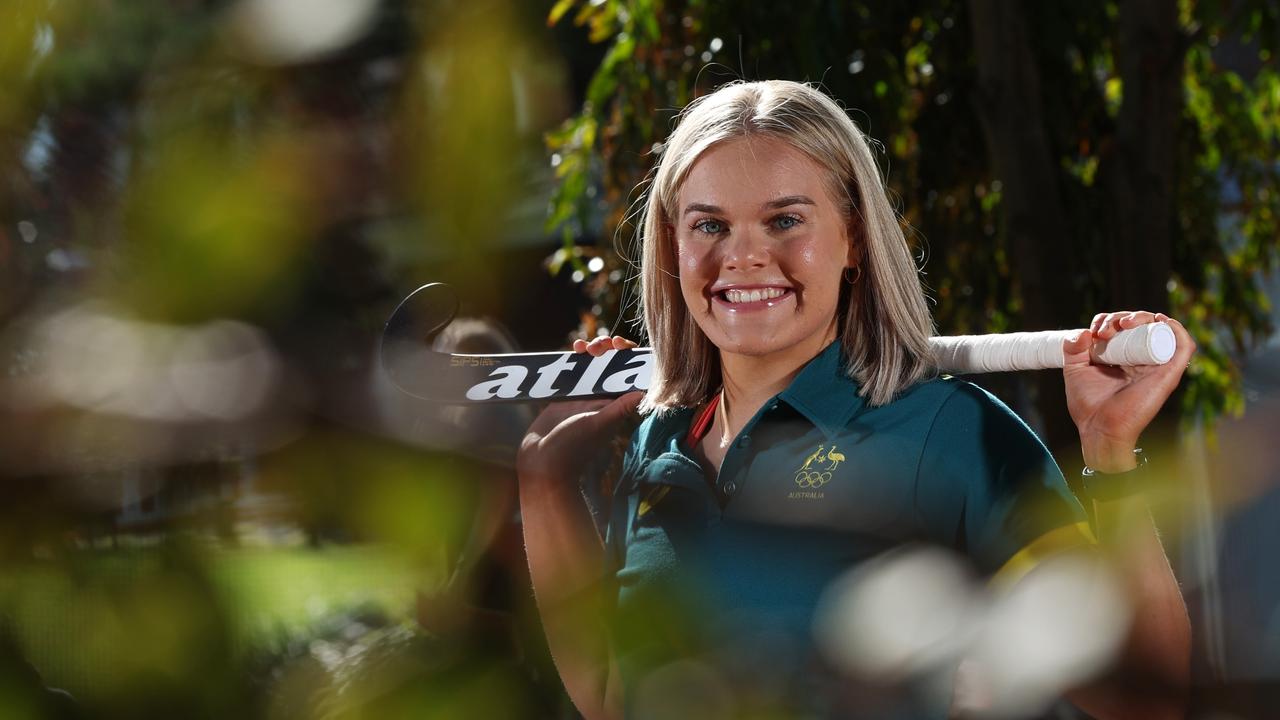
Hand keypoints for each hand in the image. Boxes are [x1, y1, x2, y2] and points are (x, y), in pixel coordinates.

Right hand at [518, 336, 640, 482]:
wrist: (541, 462)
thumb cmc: (571, 448)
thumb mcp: (595, 426)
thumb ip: (617, 410)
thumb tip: (642, 393)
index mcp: (615, 406)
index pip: (630, 377)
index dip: (630, 358)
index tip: (621, 346)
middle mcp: (602, 400)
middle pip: (613, 366)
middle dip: (609, 349)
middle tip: (600, 346)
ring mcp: (584, 397)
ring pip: (594, 365)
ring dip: (592, 351)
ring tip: (583, 347)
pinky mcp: (565, 396)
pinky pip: (574, 371)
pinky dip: (575, 358)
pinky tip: (573, 350)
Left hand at [1062, 312, 1195, 471]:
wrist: (1099, 429)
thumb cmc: (1088, 405)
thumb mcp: (1075, 370)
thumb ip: (1073, 349)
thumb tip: (1084, 332)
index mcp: (1124, 357)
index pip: (1123, 326)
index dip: (1110, 319)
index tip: (1094, 331)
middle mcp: (1143, 359)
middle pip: (1141, 325)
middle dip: (1123, 317)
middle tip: (1105, 331)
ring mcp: (1157, 366)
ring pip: (1161, 330)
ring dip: (1144, 317)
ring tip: (1124, 324)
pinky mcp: (1168, 374)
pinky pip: (1184, 347)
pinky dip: (1177, 329)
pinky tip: (1159, 320)